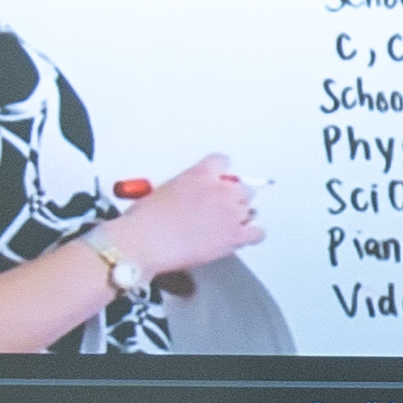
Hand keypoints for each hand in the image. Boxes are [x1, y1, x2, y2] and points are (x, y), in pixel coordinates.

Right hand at [102, 162, 264, 276]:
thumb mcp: (162, 191)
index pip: (222, 162)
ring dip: (241, 214)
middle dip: (233, 196)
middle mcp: (219, 191)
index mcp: (200, 175)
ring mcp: (230, 213)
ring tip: (228, 223)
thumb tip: (186, 198)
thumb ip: (184, 189)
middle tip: (222, 207)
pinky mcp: (234, 235)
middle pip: (242, 187)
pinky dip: (253, 235)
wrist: (146, 241)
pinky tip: (244, 237)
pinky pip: (257, 233)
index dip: (221, 173)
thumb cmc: (145, 220)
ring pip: (251, 207)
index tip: (219, 179)